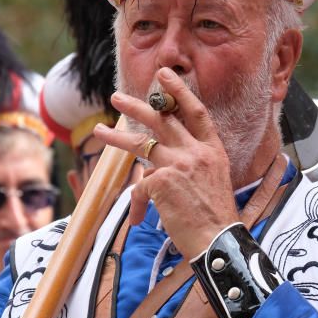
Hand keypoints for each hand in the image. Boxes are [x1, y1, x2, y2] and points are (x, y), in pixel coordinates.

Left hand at [93, 67, 239, 258]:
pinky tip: (137, 219)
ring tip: (99, 130)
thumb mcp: (212, 182)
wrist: (218, 242)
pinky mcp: (163, 182)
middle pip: (162, 120)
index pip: (196, 112)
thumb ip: (191, 166)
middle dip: (137, 106)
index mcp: (213, 150)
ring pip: (141, 144)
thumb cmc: (216, 218)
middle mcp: (197, 152)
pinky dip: (137, 205)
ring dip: (117, 137)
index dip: (180, 92)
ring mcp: (180, 164)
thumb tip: (160, 166)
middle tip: (118, 97)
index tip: (165, 76)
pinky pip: (140, 188)